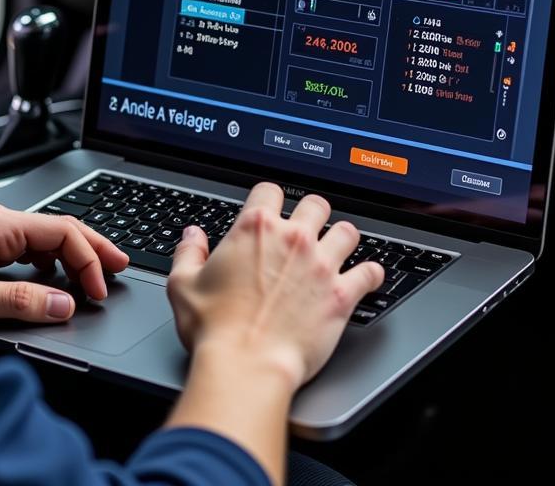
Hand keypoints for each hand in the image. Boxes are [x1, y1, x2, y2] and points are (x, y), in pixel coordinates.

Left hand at [0, 202, 128, 323]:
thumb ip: (19, 302)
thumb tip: (64, 304)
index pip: (61, 231)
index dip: (88, 259)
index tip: (99, 289)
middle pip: (60, 228)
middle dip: (92, 247)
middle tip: (120, 268)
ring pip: (47, 238)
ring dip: (75, 255)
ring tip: (97, 274)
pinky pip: (31, 249)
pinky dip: (54, 262)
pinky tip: (59, 278)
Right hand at [167, 183, 384, 391]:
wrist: (247, 365)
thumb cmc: (215, 329)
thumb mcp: (183, 285)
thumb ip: (189, 253)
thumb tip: (193, 236)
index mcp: (254, 229)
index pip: (269, 190)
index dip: (268, 199)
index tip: (269, 209)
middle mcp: (292, 239)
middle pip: (315, 204)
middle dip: (312, 213)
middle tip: (307, 227)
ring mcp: (321, 265)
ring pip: (347, 231)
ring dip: (343, 237)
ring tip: (338, 246)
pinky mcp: (342, 295)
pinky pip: (370, 273)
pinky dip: (371, 273)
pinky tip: (367, 276)